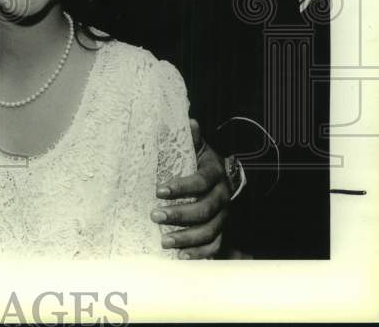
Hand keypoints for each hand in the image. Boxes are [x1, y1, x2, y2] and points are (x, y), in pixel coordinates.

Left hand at [151, 119, 230, 258]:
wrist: (220, 178)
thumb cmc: (199, 162)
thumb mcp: (196, 147)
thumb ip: (191, 137)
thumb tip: (190, 121)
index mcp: (215, 174)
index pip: (201, 181)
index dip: (181, 187)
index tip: (159, 190)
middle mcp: (223, 197)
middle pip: (205, 210)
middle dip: (179, 215)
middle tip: (154, 215)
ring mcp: (224, 217)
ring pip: (210, 232)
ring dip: (187, 238)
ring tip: (163, 241)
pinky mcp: (221, 231)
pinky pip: (214, 246)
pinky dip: (199, 254)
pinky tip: (181, 257)